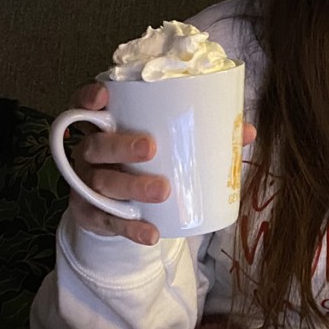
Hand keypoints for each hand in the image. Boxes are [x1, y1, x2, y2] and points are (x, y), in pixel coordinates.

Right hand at [65, 83, 257, 245]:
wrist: (117, 208)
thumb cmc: (143, 162)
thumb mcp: (162, 144)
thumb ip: (200, 133)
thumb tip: (247, 131)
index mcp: (102, 126)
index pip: (82, 105)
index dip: (87, 98)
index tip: (104, 96)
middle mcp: (88, 153)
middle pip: (96, 146)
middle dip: (121, 146)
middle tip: (151, 148)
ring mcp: (85, 185)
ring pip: (102, 183)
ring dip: (132, 186)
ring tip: (163, 190)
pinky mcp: (90, 214)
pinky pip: (108, 221)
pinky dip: (131, 228)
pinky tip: (152, 232)